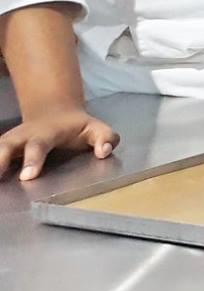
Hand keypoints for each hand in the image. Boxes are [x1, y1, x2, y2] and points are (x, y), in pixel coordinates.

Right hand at [0, 108, 117, 180]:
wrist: (54, 113)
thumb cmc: (78, 128)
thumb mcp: (96, 128)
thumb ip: (105, 138)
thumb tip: (104, 152)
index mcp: (48, 132)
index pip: (39, 146)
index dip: (33, 160)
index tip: (27, 177)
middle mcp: (24, 136)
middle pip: (7, 145)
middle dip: (0, 160)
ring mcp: (11, 141)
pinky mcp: (3, 148)